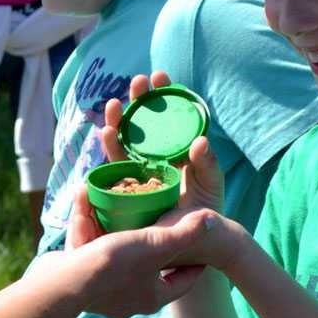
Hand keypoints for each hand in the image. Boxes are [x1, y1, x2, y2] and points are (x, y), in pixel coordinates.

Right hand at [64, 207, 214, 317]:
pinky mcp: (79, 282)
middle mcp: (129, 301)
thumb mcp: (154, 244)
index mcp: (152, 297)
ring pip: (114, 258)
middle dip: (150, 245)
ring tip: (117, 212)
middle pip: (148, 269)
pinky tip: (86, 211)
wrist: (62, 284)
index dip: (193, 265)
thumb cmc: (114, 266)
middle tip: (159, 228)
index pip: (182, 282)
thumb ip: (183, 233)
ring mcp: (102, 295)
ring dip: (113, 233)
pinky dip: (89, 233)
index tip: (200, 252)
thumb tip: (212, 221)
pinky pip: (89, 253)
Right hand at [102, 71, 223, 212]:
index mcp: (176, 148)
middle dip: (138, 100)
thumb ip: (207, 163)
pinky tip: (106, 132)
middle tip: (137, 83)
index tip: (160, 76)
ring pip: (124, 137)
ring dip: (117, 119)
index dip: (163, 94)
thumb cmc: (207, 209)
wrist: (194, 241)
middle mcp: (156, 154)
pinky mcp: (127, 185)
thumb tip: (200, 141)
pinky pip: (115, 163)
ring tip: (113, 104)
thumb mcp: (211, 183)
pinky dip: (109, 145)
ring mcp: (140, 168)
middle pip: (143, 121)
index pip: (169, 115)